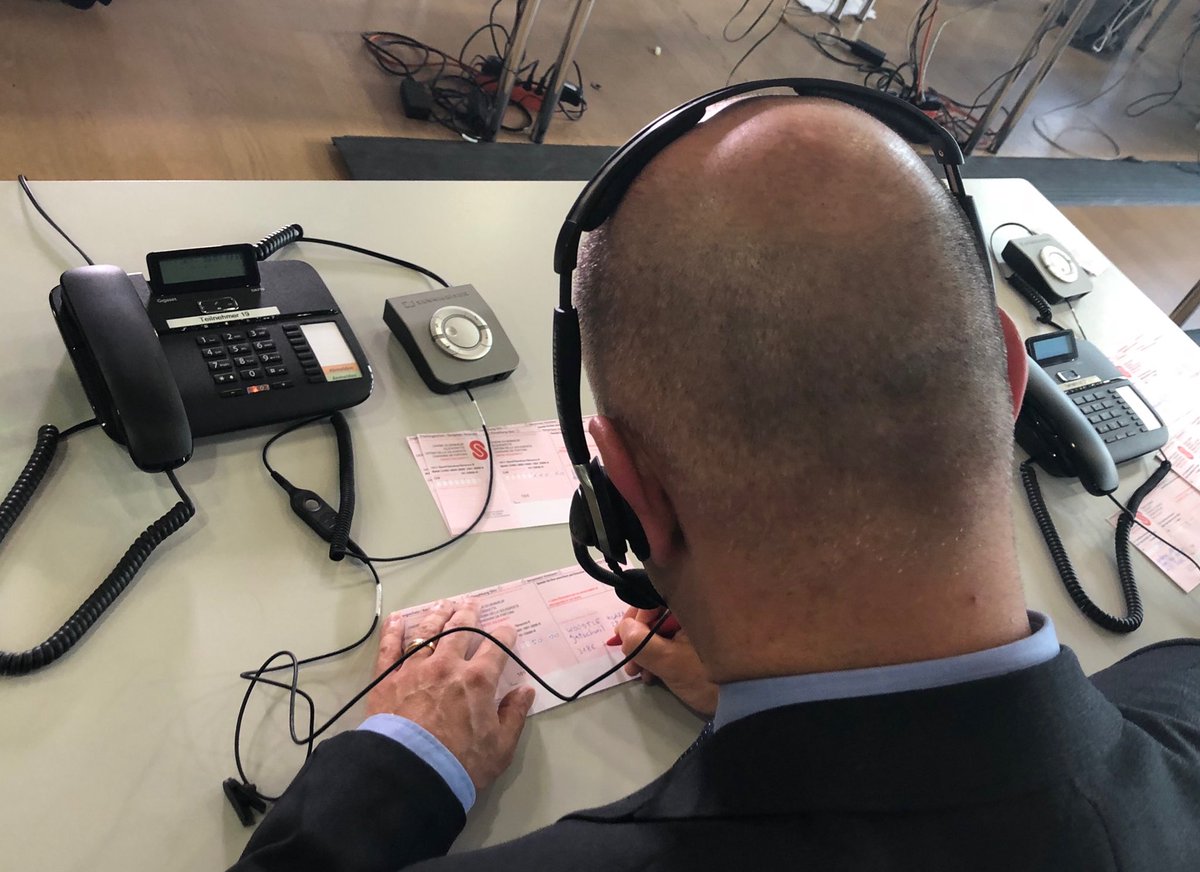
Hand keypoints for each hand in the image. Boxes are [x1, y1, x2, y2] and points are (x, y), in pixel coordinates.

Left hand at [367, 599, 535, 791]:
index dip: (504, 635)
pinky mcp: (387, 678)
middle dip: (468, 615)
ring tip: (443, 604)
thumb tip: (525, 692)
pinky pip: (389, 648)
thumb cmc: (461, 764)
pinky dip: (394, 631)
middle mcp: (447, 665)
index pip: (496, 647)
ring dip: (437, 615)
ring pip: (427, 632)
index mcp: (478, 680)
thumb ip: (514, 716)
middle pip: (460, 630)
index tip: (507, 629)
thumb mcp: (500, 747)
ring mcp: (414, 668)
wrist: (410, 774)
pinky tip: (397, 619)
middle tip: (471, 604)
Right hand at [614, 608, 717, 717]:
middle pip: (658, 617)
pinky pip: (675, 644)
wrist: (748, 702)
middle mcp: (698, 613)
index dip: (635, 617)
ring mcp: (701, 631)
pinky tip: (653, 676)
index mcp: (693, 608)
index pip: (656, 599)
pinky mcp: (703, 648)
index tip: (622, 638)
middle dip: (638, 639)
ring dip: (646, 651)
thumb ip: (641, 643)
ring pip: (665, 633)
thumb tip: (624, 628)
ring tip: (638, 673)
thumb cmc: (708, 677)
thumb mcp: (670, 662)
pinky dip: (661, 657)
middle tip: (628, 662)